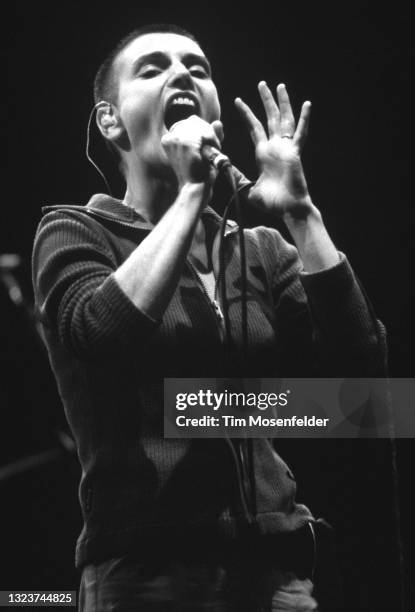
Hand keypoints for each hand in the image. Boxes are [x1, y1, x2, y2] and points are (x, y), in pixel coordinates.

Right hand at [161, 115, 223, 188]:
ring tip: (209, 153)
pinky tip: (209, 154)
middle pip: (194, 121)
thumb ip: (211, 135)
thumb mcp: (204, 150)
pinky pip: (206, 134)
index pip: (189, 122)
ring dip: (210, 138)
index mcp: (168, 139)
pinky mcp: (186, 143)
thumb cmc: (198, 173)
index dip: (201, 131)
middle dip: (206, 133)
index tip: (206, 144)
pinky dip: (212, 142)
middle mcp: (169, 137)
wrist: (195, 188)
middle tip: (209, 150)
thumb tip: (218, 123)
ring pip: (200, 125)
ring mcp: (177, 139)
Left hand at [235, 83, 312, 218]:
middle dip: (265, 101)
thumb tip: (222, 167)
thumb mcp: (247, 188)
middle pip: (269, 118)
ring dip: (282, 103)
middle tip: (262, 84)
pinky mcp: (294, 153)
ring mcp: (285, 148)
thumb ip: (236, 175)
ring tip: (279, 86)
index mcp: (263, 154)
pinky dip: (304, 119)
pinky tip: (306, 104)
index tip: (237, 101)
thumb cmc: (271, 202)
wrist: (287, 209)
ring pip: (284, 120)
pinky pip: (300, 134)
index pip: (254, 128)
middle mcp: (274, 147)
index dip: (247, 114)